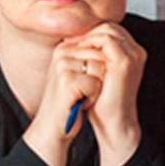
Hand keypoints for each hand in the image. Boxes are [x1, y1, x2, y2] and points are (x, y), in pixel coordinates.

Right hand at [20, 38, 104, 165]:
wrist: (53, 124)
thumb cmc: (68, 100)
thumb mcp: (76, 72)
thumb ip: (89, 55)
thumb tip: (111, 41)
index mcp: (64, 47)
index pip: (100, 47)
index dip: (100, 69)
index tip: (84, 81)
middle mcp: (61, 53)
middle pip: (102, 57)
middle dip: (100, 77)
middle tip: (82, 90)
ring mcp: (63, 65)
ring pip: (101, 69)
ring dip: (97, 87)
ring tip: (81, 95)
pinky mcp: (67, 80)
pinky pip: (96, 84)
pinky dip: (93, 97)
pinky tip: (79, 101)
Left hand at [58, 22, 145, 165]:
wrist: (112, 120)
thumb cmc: (102, 99)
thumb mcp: (97, 72)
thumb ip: (93, 54)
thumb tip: (71, 38)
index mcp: (131, 53)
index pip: (110, 29)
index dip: (90, 30)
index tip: (72, 38)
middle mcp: (136, 52)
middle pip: (110, 26)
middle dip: (88, 29)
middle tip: (70, 38)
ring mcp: (133, 56)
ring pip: (108, 29)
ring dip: (87, 34)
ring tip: (72, 44)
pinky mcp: (126, 62)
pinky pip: (107, 40)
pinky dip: (90, 41)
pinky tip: (79, 50)